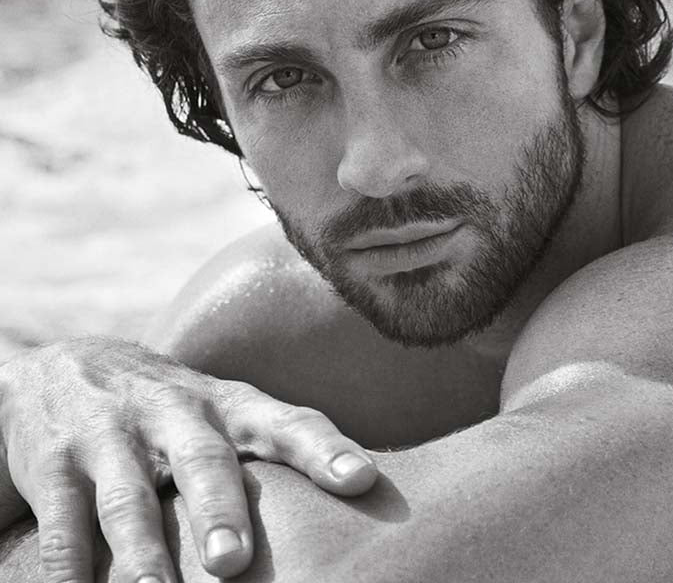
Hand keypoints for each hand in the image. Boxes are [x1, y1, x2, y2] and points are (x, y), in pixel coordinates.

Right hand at [0, 336, 377, 582]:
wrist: (69, 366)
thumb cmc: (172, 409)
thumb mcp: (224, 413)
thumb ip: (275, 448)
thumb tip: (362, 493)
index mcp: (229, 404)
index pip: (287, 422)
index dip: (325, 449)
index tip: (362, 479)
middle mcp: (176, 413)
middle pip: (205, 459)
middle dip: (220, 508)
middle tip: (233, 562)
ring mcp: (113, 435)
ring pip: (129, 497)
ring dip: (142, 551)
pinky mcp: (55, 461)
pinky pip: (61, 522)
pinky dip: (66, 567)